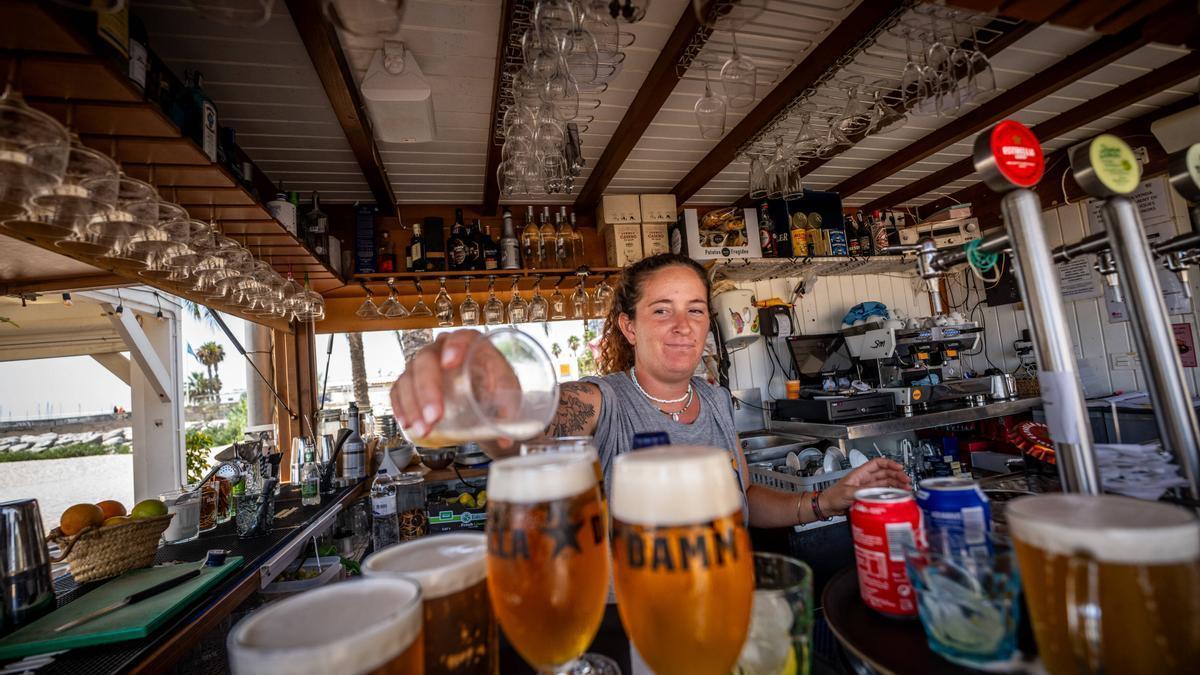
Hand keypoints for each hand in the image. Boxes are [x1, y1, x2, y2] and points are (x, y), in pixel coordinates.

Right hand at [388, 330, 519, 448]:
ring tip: (424, 430)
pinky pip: (399, 390)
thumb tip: (504, 439)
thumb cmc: (497, 388)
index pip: (461, 337)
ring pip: (409, 377)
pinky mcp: (412, 381)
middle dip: (428, 389)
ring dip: (413, 405)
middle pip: (427, 359)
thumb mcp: (508, 395)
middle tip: (435, 416)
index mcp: (471, 343)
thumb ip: (507, 412)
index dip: (454, 346)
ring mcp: (424, 364)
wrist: (486, 396)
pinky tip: (407, 424)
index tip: (450, 363)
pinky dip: (400, 407)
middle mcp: (443, 349)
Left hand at [820, 458, 910, 515]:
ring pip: (886, 482)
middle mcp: (866, 479)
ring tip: (906, 488)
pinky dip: (891, 493)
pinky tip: (898, 495)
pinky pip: (883, 492)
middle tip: (907, 480)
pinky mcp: (869, 496)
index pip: (878, 463)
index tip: (899, 467)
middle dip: (897, 475)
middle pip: (885, 473)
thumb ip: (859, 492)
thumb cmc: (833, 496)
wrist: (827, 506)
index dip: (890, 463)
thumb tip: (872, 493)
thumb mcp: (847, 492)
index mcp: (860, 473)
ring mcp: (868, 487)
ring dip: (897, 484)